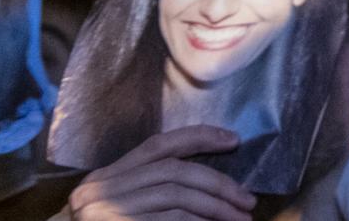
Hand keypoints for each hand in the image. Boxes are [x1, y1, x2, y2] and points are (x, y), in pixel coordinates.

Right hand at [66, 126, 257, 220]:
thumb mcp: (116, 206)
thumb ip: (150, 189)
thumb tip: (209, 185)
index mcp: (105, 177)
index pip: (158, 144)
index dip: (200, 136)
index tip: (234, 140)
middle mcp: (101, 189)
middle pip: (175, 171)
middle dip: (219, 184)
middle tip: (247, 200)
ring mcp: (105, 211)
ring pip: (176, 197)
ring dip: (216, 208)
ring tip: (241, 220)